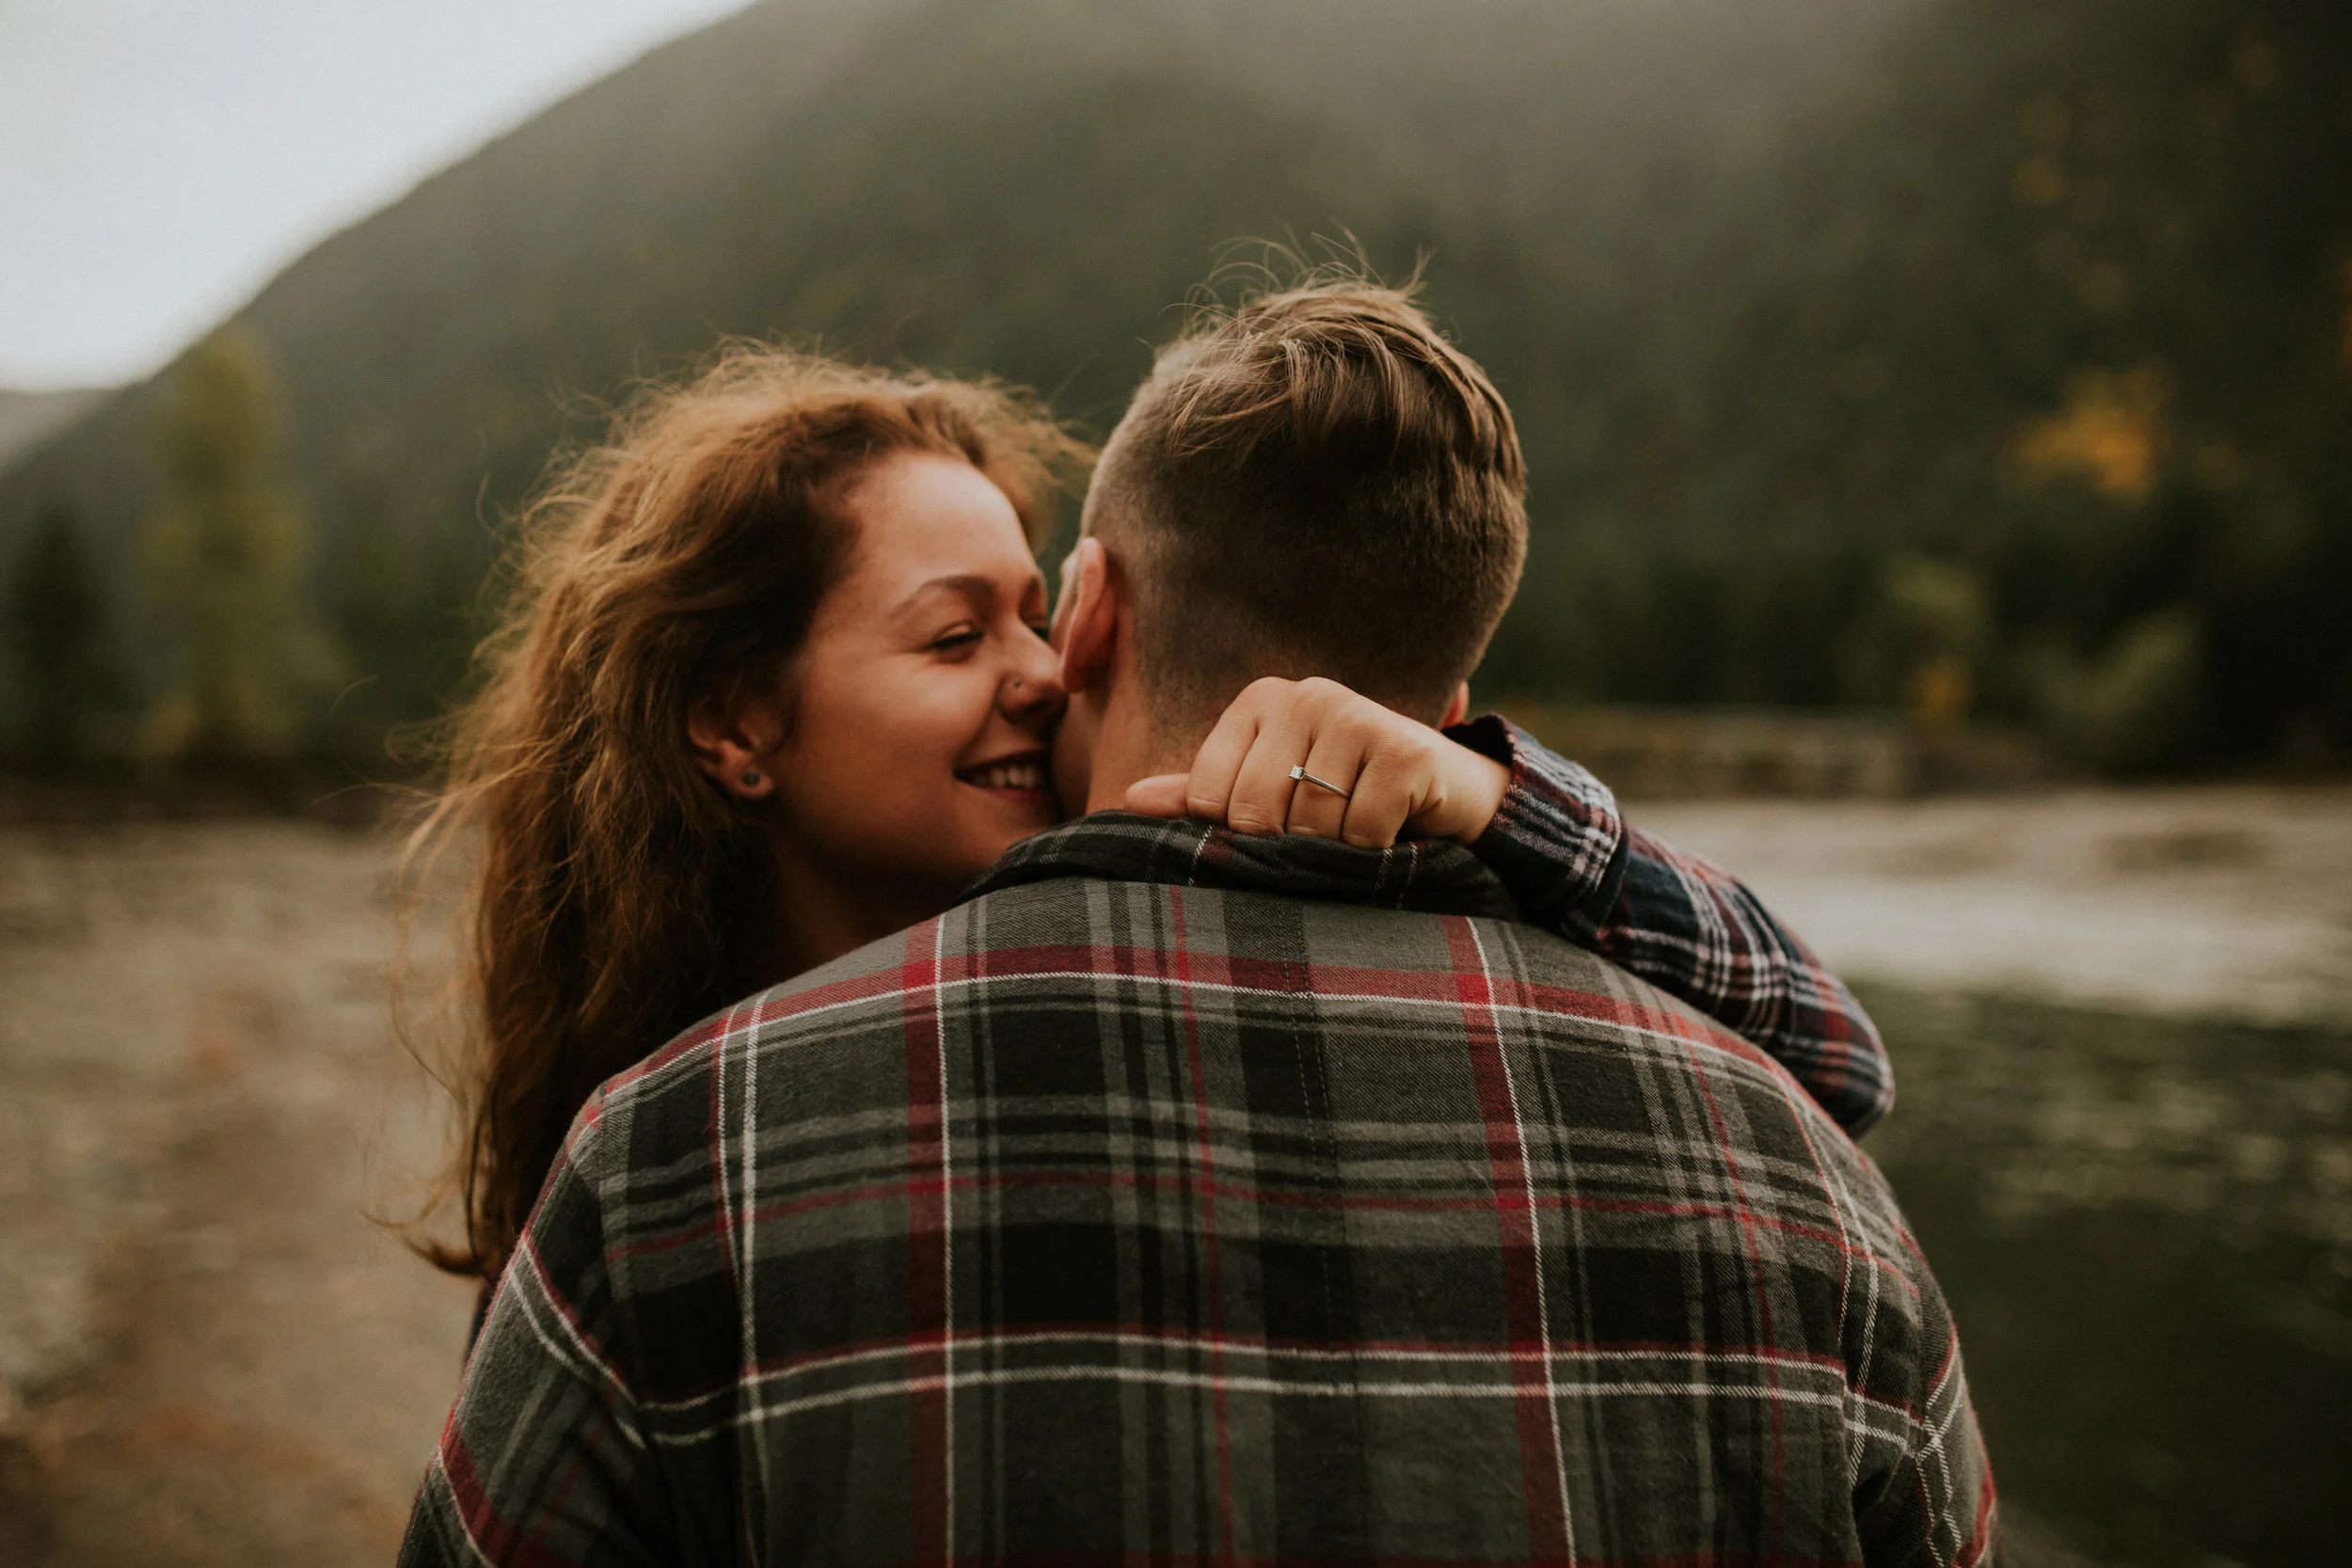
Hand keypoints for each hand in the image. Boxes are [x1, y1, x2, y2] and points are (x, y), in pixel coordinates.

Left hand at [1124, 676, 1509, 847]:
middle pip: (1254, 812)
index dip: (1237, 836)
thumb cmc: (1347, 797)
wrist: (1450, 794)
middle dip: (1287, 847)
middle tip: (1324, 838)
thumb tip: (1128, 798)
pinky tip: (1393, 829)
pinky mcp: (1404, 749)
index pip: (1208, 797)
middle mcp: (1304, 694)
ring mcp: (1356, 714)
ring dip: (1334, 853)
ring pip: (1308, 825)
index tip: (1276, 830)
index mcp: (1259, 701)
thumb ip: (1202, 796)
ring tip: (1359, 832)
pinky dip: (1374, 851)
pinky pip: (1360, 832)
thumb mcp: (1270, 794)